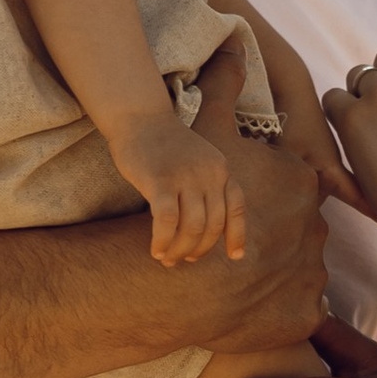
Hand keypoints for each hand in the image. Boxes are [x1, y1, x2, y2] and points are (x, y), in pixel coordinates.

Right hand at [112, 108, 247, 267]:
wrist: (139, 118)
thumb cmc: (164, 146)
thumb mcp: (197, 161)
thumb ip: (206, 186)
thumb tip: (204, 229)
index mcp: (221, 169)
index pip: (236, 208)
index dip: (237, 235)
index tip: (235, 257)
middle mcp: (209, 173)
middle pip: (212, 224)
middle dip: (199, 249)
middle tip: (184, 259)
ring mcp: (186, 176)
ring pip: (192, 228)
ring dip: (180, 250)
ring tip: (168, 258)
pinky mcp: (160, 181)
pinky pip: (167, 222)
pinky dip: (163, 241)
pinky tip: (156, 250)